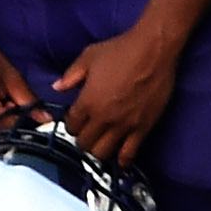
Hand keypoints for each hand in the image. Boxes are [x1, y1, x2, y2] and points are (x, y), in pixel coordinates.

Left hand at [55, 26, 179, 162]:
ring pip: (103, 153)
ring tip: (101, 144)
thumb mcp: (89, 57)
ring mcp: (123, 126)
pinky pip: (129, 154)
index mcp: (87, 102)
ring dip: (99, 151)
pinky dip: (122, 161)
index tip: (76, 121)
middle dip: (82, 140)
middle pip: (84, 144)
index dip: (72, 125)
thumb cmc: (121, 50)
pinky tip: (119, 161)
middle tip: (87, 134)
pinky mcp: (143, 128)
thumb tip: (57, 87)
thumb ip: (70, 75)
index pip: (71, 127)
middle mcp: (103, 118)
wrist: (154, 50)